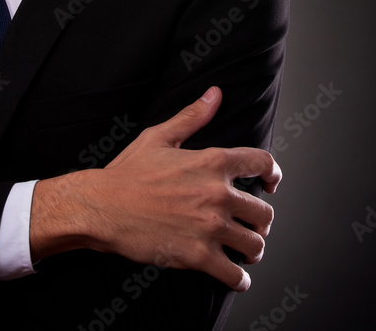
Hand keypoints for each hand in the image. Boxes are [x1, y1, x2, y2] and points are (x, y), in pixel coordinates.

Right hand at [30, 86, 280, 291]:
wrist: (102, 207)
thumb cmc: (127, 172)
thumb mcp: (160, 137)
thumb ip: (192, 117)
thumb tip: (215, 94)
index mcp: (212, 161)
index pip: (262, 163)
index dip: (272, 174)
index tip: (271, 184)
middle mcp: (218, 193)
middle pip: (264, 212)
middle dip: (261, 221)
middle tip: (254, 226)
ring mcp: (210, 226)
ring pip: (254, 244)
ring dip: (253, 250)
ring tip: (247, 252)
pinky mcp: (198, 255)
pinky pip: (233, 274)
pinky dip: (239, 280)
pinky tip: (237, 279)